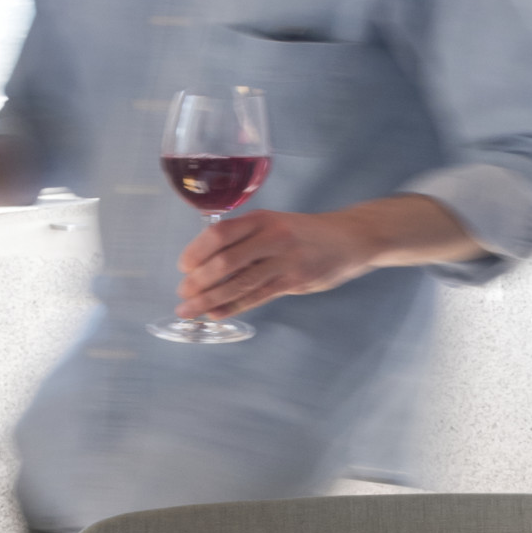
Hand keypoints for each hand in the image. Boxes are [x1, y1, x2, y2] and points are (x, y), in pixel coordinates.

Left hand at [176, 208, 378, 318]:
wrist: (348, 239)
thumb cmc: (306, 233)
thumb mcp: (275, 223)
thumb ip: (248, 238)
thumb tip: (211, 261)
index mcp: (262, 218)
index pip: (221, 234)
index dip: (197, 251)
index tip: (183, 266)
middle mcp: (272, 237)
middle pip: (227, 260)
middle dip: (200, 280)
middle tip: (183, 293)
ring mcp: (285, 261)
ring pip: (241, 283)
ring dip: (211, 298)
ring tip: (190, 309)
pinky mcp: (295, 282)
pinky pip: (258, 297)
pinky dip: (234, 307)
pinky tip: (216, 313)